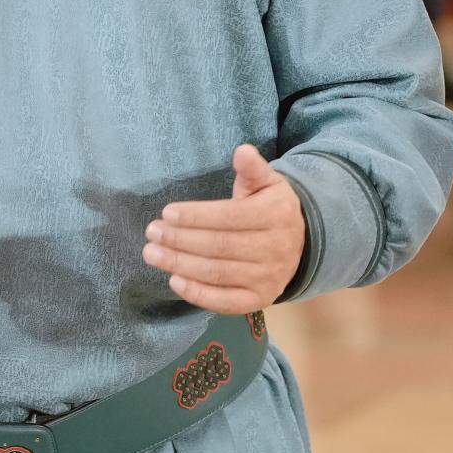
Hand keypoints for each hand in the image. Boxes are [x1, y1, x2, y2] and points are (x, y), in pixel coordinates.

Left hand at [141, 144, 305, 312]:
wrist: (301, 244)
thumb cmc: (271, 207)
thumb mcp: (267, 183)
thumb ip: (252, 168)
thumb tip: (242, 151)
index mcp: (276, 215)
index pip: (230, 216)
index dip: (197, 216)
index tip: (167, 212)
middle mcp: (275, 249)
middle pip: (219, 247)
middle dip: (180, 240)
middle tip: (152, 233)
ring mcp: (269, 278)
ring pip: (218, 273)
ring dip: (180, 264)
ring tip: (152, 254)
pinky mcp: (260, 300)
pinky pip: (226, 301)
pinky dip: (199, 294)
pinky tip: (174, 280)